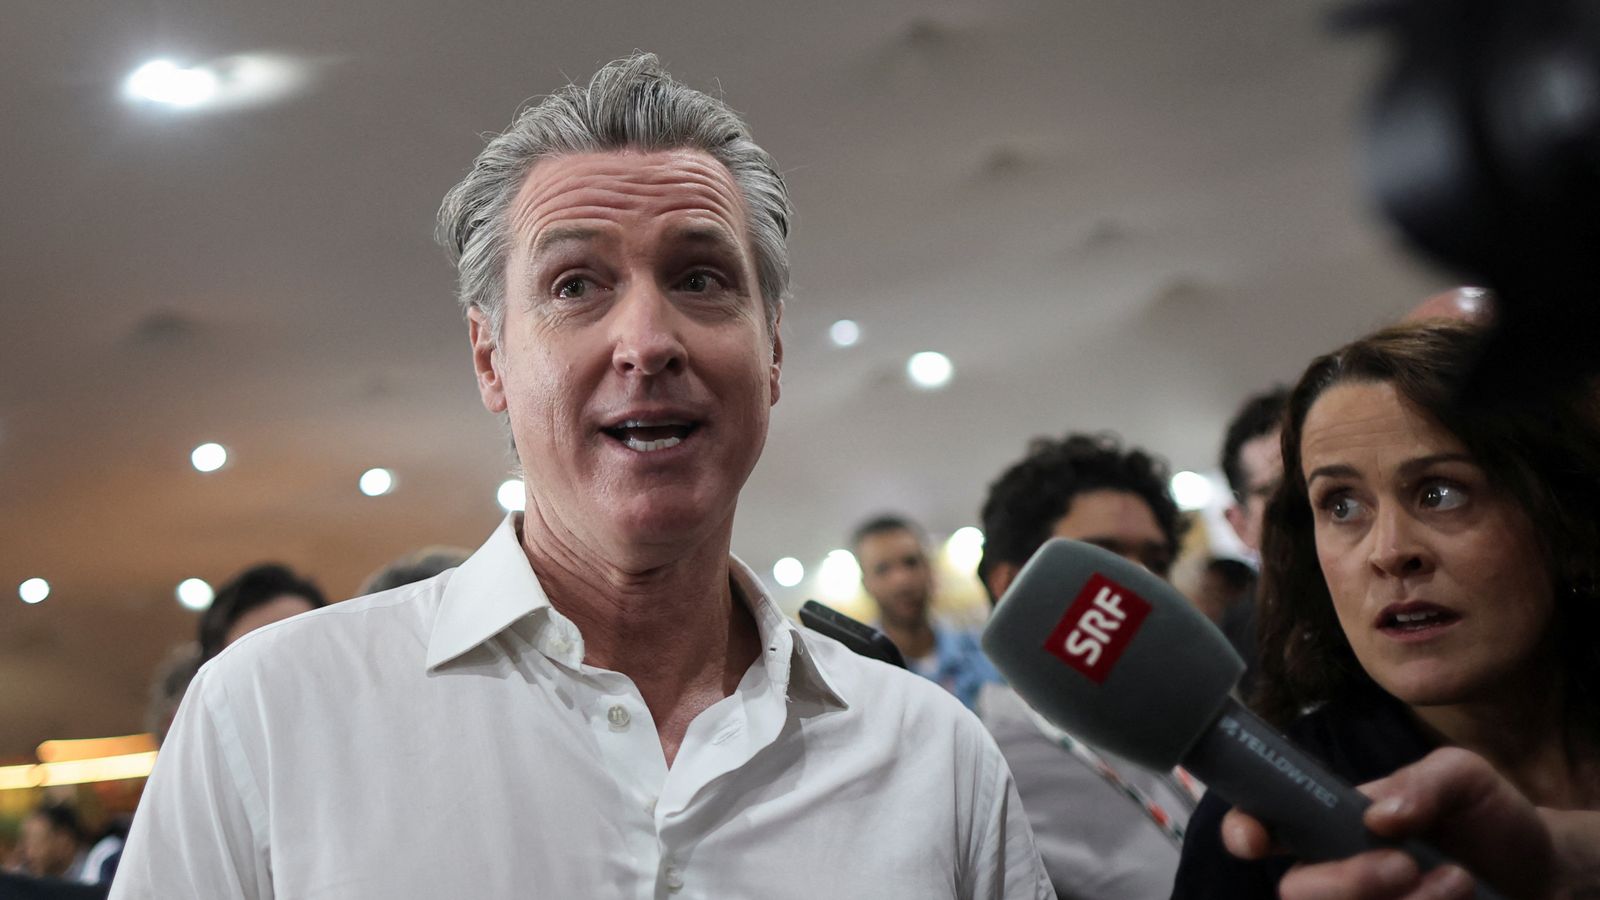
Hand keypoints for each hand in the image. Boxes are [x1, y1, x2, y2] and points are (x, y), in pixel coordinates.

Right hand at [1220, 747, 1558, 898]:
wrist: (1542, 871)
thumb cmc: (1488, 816)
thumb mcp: (1463, 775)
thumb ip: (1422, 781)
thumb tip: (1377, 815)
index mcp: (1332, 821)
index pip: (1264, 826)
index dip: (1244, 831)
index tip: (1256, 841)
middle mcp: (1337, 871)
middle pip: (1296, 890)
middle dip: (1344, 880)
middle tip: (1401, 863)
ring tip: (1453, 880)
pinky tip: (1457, 896)